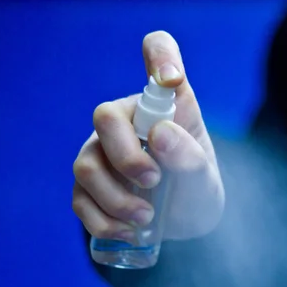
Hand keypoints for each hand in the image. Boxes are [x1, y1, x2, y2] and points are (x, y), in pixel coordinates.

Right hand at [72, 31, 224, 241]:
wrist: (185, 224)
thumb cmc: (198, 190)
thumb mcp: (206, 179)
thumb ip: (191, 157)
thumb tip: (159, 135)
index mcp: (165, 107)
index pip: (158, 54)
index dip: (160, 55)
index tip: (172, 78)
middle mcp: (129, 122)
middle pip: (106, 118)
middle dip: (127, 156)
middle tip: (154, 182)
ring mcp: (103, 152)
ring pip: (86, 164)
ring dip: (114, 198)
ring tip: (146, 219)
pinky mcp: (90, 187)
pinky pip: (80, 199)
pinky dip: (102, 221)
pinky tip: (127, 233)